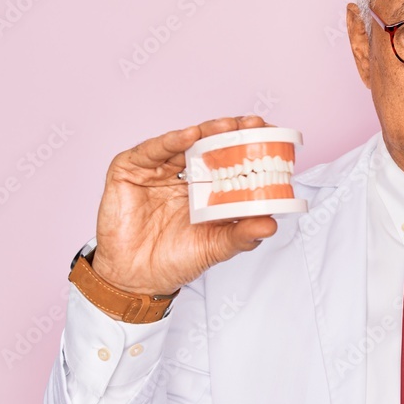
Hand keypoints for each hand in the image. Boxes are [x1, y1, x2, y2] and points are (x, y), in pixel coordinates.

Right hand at [91, 116, 278, 295]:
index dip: (250, 147)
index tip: (273, 136)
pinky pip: (152, 150)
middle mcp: (184, 174)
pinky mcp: (130, 169)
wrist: (136, 279)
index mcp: (207, 187)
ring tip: (228, 126)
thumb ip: (242, 234)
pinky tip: (190, 135)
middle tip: (254, 124)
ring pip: (184, 142)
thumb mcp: (216, 246)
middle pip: (210, 145)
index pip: (231, 160)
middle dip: (233, 132)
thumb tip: (271, 224)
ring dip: (207, 131)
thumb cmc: (176, 260)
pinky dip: (171, 140)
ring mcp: (157, 169)